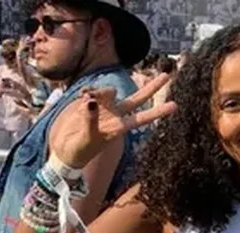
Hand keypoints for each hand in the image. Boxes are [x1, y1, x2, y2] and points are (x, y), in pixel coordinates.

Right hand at [50, 73, 176, 169]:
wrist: (64, 150)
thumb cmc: (79, 150)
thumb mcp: (86, 138)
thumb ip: (91, 119)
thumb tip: (91, 101)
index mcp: (118, 127)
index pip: (142, 118)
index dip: (158, 112)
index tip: (175, 106)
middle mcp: (114, 115)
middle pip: (137, 99)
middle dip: (151, 87)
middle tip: (167, 75)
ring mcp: (103, 107)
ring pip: (110, 90)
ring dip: (102, 90)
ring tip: (86, 98)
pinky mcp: (89, 103)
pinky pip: (93, 91)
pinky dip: (89, 91)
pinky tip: (82, 96)